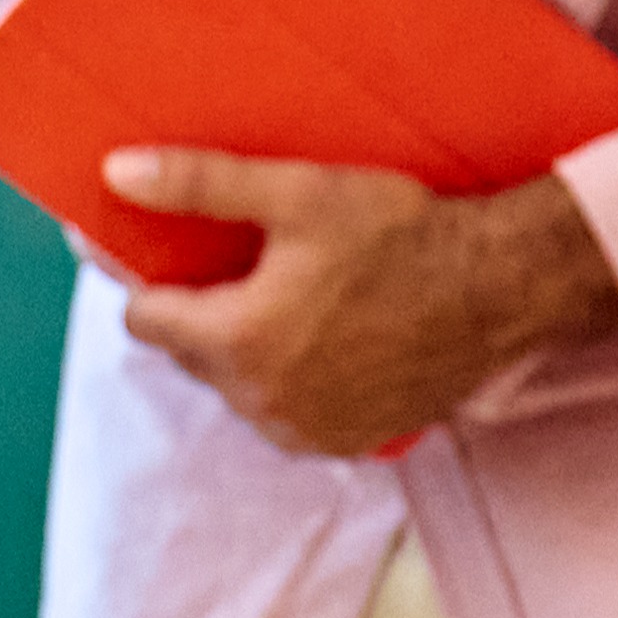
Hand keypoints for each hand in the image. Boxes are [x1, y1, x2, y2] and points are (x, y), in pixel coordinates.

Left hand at [103, 151, 617, 459]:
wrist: (499, 289)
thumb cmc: (402, 236)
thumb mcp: (297, 194)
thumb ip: (200, 186)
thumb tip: (118, 174)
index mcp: (238, 342)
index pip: (145, 320)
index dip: (158, 280)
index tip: (187, 255)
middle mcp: (263, 402)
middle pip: (192, 354)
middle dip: (208, 312)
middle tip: (258, 265)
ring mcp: (306, 431)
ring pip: (240, 386)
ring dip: (252, 349)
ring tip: (302, 298)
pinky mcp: (347, 443)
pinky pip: (289, 412)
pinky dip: (296, 380)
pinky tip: (333, 338)